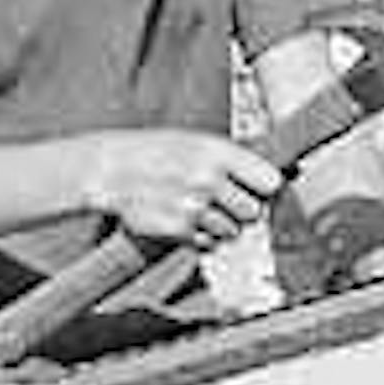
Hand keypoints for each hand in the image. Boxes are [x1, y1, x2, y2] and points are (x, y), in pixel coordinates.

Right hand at [87, 130, 282, 250]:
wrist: (110, 169)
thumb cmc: (155, 152)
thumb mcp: (195, 142)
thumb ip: (232, 160)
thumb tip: (273, 182)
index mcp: (217, 151)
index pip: (270, 182)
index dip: (264, 189)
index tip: (258, 190)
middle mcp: (208, 179)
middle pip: (253, 211)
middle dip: (241, 209)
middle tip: (220, 199)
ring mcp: (194, 206)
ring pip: (231, 231)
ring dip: (219, 224)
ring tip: (195, 206)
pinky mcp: (179, 229)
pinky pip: (207, 242)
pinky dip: (200, 236)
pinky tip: (183, 217)